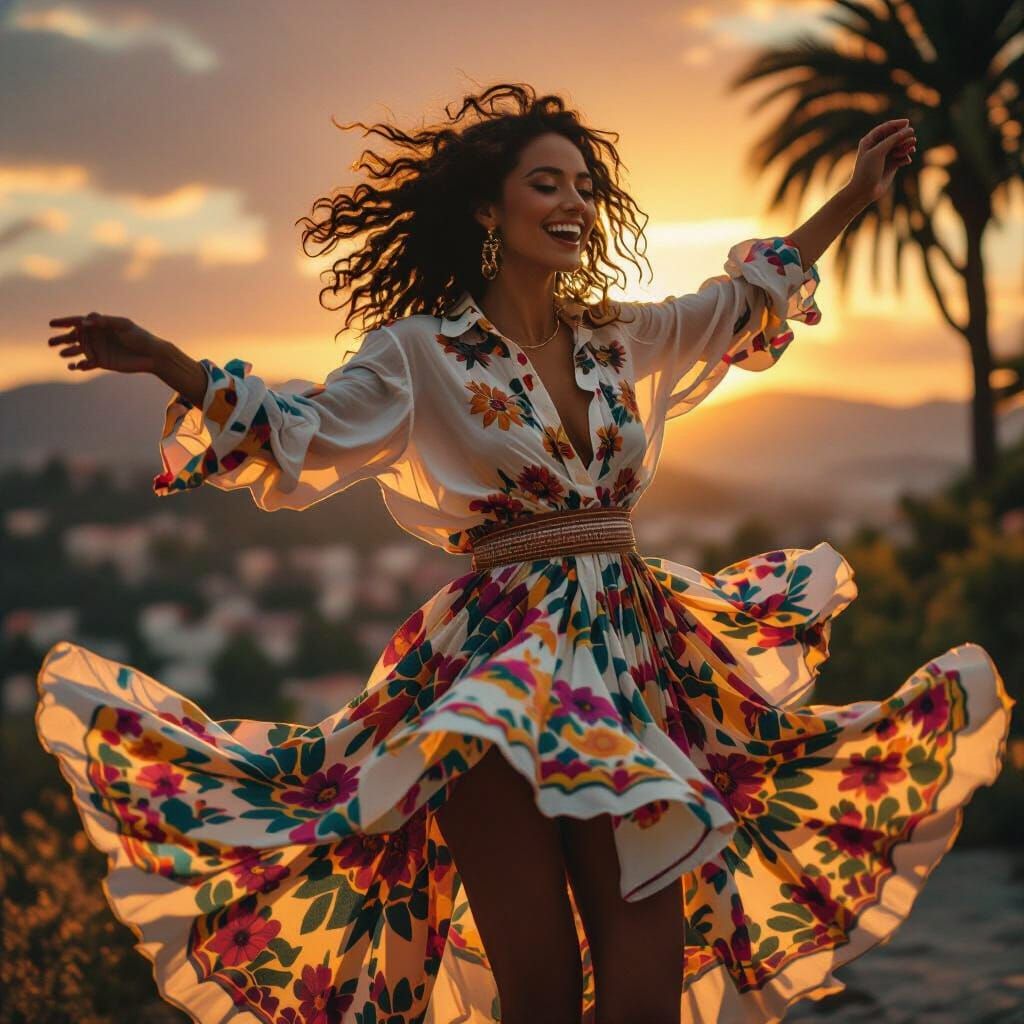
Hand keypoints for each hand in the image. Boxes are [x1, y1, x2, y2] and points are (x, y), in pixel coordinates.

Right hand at [48, 312, 166, 374]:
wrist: (152, 355)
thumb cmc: (140, 337)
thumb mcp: (124, 325)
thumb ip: (104, 321)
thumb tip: (84, 321)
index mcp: (100, 325)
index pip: (79, 321)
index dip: (64, 322)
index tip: (52, 323)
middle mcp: (97, 337)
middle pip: (75, 337)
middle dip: (62, 339)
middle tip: (50, 343)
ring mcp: (99, 350)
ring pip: (78, 350)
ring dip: (68, 352)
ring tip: (61, 354)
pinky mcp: (102, 362)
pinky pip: (86, 364)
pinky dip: (79, 366)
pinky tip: (74, 367)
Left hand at [845, 118, 916, 207]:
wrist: (864, 192)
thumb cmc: (867, 170)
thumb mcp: (879, 152)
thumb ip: (893, 139)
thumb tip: (909, 129)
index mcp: (870, 140)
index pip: (886, 127)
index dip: (897, 124)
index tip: (907, 123)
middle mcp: (878, 147)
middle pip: (895, 136)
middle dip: (904, 137)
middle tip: (911, 140)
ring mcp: (886, 156)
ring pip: (901, 146)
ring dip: (907, 146)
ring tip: (911, 149)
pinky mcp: (892, 165)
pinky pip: (903, 157)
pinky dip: (906, 157)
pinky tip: (907, 161)